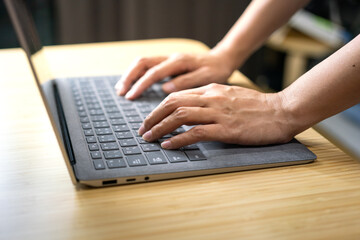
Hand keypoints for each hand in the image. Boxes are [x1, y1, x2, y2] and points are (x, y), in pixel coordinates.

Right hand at [115, 51, 234, 99]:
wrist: (222, 59)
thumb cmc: (216, 70)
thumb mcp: (207, 78)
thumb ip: (186, 82)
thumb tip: (166, 89)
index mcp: (178, 62)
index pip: (153, 73)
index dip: (141, 85)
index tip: (131, 97)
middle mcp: (170, 58)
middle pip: (142, 63)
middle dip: (129, 77)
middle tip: (121, 93)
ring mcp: (168, 59)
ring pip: (143, 63)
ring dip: (130, 75)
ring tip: (121, 89)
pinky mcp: (168, 64)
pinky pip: (148, 66)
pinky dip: (137, 74)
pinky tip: (133, 84)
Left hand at [138, 83, 294, 148]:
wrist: (282, 111)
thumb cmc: (258, 106)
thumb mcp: (231, 95)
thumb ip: (211, 99)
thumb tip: (191, 108)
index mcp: (212, 89)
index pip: (177, 95)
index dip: (159, 107)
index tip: (150, 118)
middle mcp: (212, 98)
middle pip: (173, 103)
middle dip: (153, 117)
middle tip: (143, 129)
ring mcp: (218, 113)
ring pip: (180, 116)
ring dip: (160, 128)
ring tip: (149, 138)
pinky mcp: (226, 129)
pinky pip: (195, 132)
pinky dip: (178, 139)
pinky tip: (169, 145)